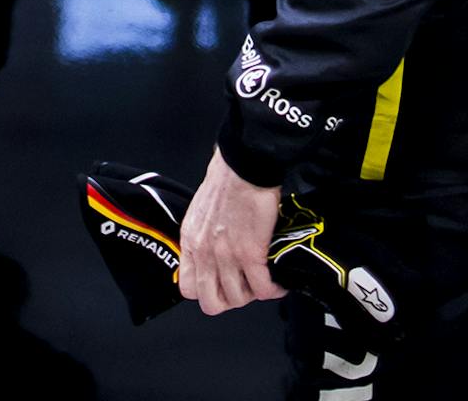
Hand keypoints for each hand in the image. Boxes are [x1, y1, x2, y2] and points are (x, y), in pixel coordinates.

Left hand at [178, 149, 285, 314]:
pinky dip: (274, 289)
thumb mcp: (201, 211)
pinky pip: (262, 289)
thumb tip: (214, 252)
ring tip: (265, 281)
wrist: (245, 164)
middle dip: (231, 300)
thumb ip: (203, 236)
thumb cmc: (227, 180)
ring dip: (255, 294)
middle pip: (212, 303)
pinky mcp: (251, 253)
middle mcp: (204, 253)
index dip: (207, 292)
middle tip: (245, 287)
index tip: (222, 284)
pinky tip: (280, 281)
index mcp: (190, 241)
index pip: (188, 289)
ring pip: (239, 300)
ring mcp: (226, 256)